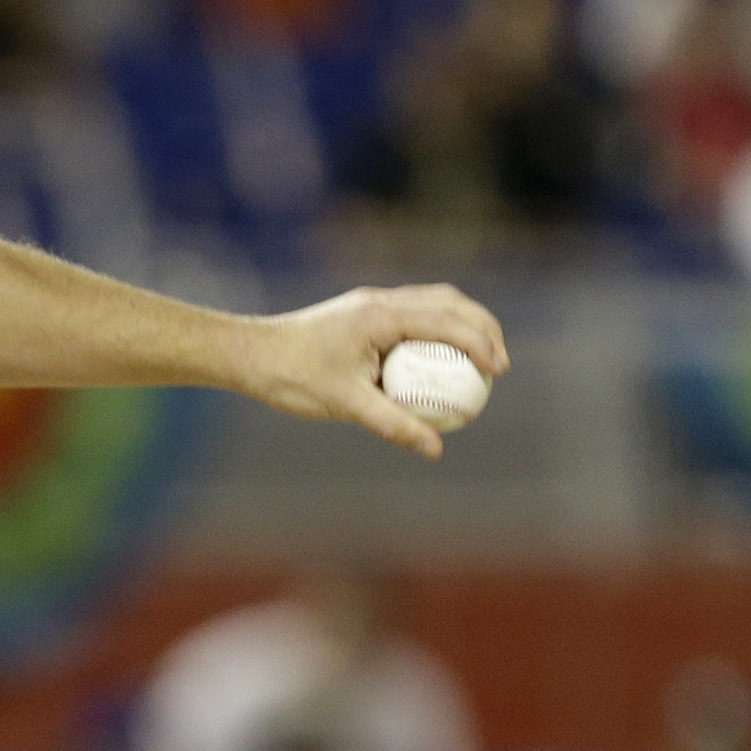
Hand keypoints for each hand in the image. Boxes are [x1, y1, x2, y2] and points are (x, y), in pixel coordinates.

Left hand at [232, 283, 509, 461]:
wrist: (250, 355)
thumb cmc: (292, 377)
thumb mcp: (346, 405)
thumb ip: (393, 424)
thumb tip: (436, 448)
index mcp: (381, 315)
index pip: (447, 322)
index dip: (480, 344)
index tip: (498, 372)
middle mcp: (381, 301)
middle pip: (451, 303)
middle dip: (484, 329)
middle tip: (501, 366)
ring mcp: (373, 304)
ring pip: (435, 303)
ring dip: (464, 326)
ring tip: (481, 362)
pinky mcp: (365, 315)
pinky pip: (414, 317)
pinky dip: (438, 333)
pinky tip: (440, 365)